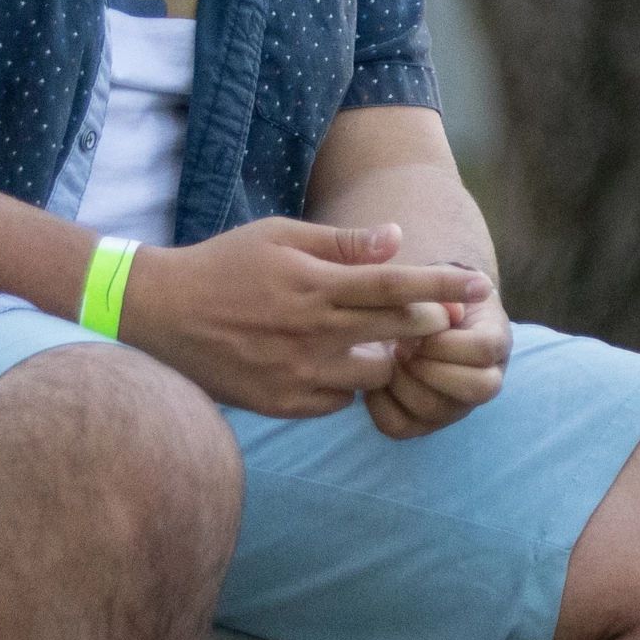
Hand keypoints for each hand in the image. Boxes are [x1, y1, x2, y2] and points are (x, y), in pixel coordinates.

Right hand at [118, 221, 488, 419]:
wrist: (157, 313)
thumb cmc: (225, 264)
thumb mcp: (280, 236)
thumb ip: (342, 243)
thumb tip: (399, 240)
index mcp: (314, 284)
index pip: (397, 285)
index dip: (446, 286)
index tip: (482, 286)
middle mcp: (311, 332)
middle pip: (399, 333)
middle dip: (432, 324)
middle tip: (445, 317)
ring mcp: (296, 373)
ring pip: (375, 374)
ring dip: (386, 357)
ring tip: (373, 340)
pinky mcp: (281, 403)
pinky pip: (340, 399)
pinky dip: (348, 382)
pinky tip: (335, 362)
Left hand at [363, 269, 511, 439]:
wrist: (419, 316)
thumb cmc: (431, 296)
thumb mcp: (441, 282)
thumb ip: (444, 290)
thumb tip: (448, 314)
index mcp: (495, 341)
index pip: (485, 350)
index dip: (446, 341)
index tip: (418, 327)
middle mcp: (485, 380)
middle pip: (479, 389)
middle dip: (431, 367)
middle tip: (401, 349)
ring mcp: (455, 407)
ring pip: (436, 410)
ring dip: (403, 384)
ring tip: (387, 361)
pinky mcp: (422, 423)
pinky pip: (399, 427)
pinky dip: (379, 405)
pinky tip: (374, 381)